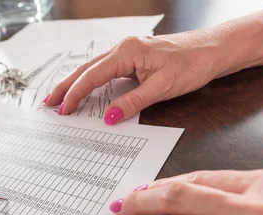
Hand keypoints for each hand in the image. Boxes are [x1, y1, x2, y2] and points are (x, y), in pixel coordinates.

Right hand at [44, 30, 229, 123]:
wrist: (215, 50)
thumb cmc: (193, 64)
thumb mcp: (162, 88)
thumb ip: (132, 103)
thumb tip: (108, 118)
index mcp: (127, 52)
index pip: (92, 76)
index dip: (75, 94)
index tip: (63, 110)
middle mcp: (123, 48)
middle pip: (85, 69)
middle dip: (65, 86)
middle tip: (48, 103)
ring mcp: (128, 51)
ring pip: (93, 68)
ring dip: (75, 83)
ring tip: (60, 97)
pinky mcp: (134, 58)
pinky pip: (105, 70)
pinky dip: (91, 81)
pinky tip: (86, 89)